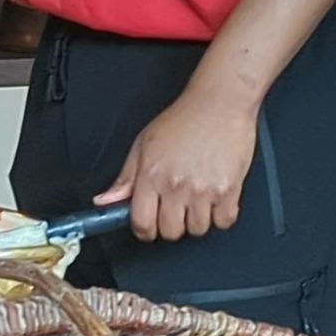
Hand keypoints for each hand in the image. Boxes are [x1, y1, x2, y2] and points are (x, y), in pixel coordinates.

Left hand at [94, 86, 257, 241]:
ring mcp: (204, 190)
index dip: (143, 230)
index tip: (148, 225)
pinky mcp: (229, 190)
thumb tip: (105, 201)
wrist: (220, 103)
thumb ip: (125, 178)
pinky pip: (224, 222)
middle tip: (174, 206)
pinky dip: (220, 215)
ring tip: (196, 197)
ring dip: (196, 219)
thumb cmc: (184, 119)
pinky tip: (214, 198)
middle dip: (170, 223)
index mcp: (151, 175)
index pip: (141, 223)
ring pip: (197, 230)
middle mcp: (176, 185)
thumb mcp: (144, 144)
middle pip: (170, 232)